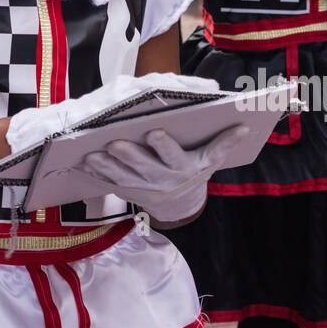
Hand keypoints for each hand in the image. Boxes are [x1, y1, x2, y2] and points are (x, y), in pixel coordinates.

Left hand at [78, 124, 248, 221]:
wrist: (182, 203)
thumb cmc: (196, 168)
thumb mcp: (212, 157)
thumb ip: (224, 141)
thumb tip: (245, 124)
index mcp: (183, 167)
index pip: (174, 156)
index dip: (164, 146)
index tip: (154, 132)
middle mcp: (162, 178)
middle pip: (144, 167)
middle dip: (128, 156)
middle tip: (113, 143)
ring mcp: (142, 186)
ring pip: (122, 176)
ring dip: (106, 166)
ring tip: (91, 154)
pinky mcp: (127, 189)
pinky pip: (109, 183)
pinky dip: (94, 175)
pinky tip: (81, 163)